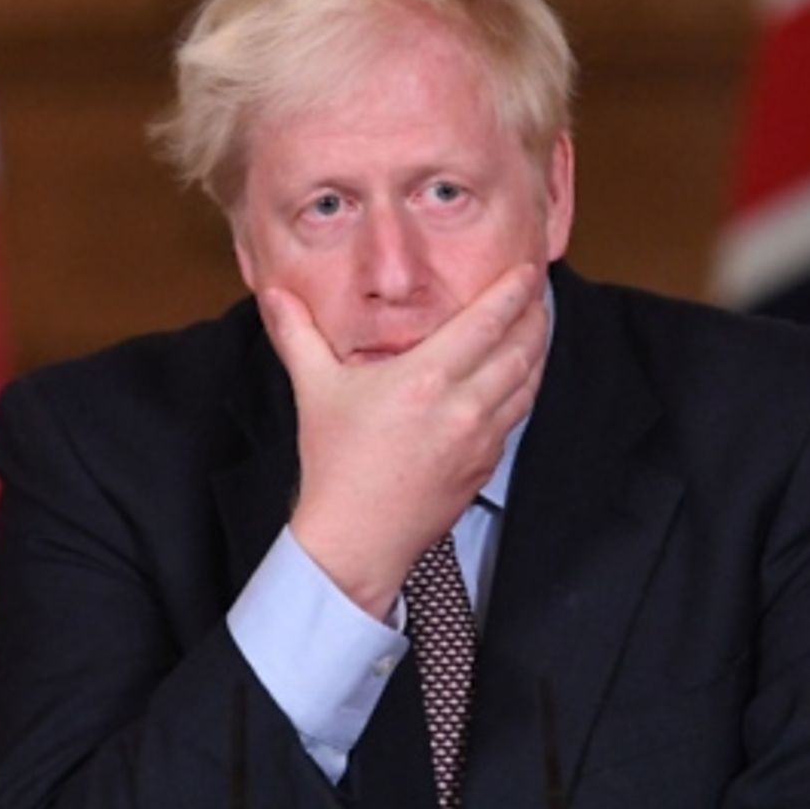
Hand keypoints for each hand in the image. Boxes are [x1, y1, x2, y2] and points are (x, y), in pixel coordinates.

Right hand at [259, 263, 547, 618]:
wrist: (357, 539)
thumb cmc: (336, 464)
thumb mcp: (314, 389)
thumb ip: (298, 334)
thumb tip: (272, 292)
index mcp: (425, 379)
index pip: (487, 322)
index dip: (514, 291)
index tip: (527, 269)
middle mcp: (463, 406)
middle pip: (522, 348)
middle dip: (535, 315)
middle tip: (537, 292)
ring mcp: (481, 438)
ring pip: (528, 382)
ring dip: (537, 350)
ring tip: (536, 325)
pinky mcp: (486, 463)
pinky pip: (517, 415)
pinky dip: (525, 387)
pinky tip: (518, 375)